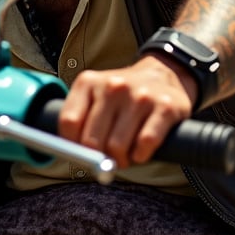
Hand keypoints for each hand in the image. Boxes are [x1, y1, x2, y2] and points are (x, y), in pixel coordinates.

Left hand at [58, 55, 198, 166]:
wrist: (161, 75)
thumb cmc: (121, 96)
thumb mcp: (94, 96)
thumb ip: (79, 122)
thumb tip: (75, 157)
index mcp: (89, 82)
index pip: (69, 122)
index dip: (72, 146)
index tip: (81, 152)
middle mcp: (113, 86)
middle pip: (92, 140)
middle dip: (97, 158)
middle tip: (106, 158)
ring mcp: (140, 95)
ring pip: (117, 146)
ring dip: (120, 159)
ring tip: (124, 154)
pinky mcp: (165, 107)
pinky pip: (145, 143)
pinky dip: (141, 155)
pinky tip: (141, 151)